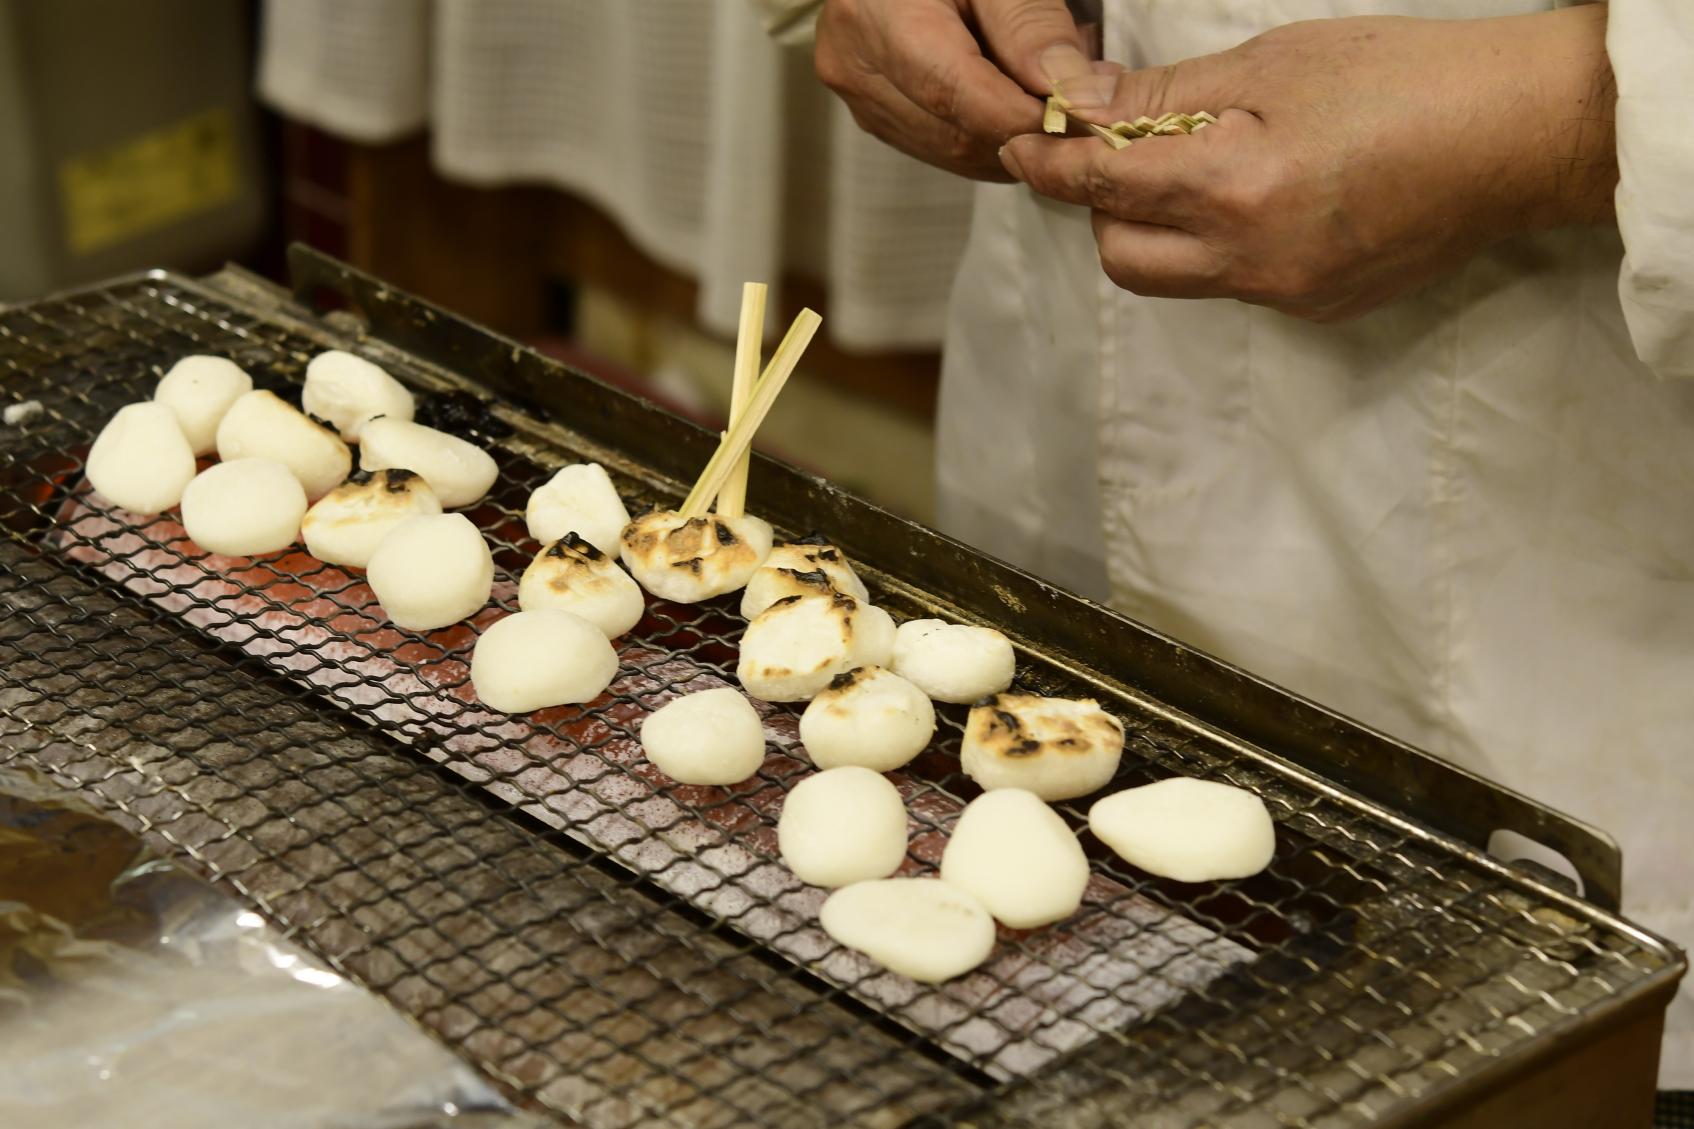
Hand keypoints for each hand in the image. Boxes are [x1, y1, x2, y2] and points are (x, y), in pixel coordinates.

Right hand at [815, 0, 1098, 179]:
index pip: (950, 90)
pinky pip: (944, 148)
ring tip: (1059, 100)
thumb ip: (1030, 25)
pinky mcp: (879, 116)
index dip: (1020, 114)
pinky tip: (1024, 108)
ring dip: (1015, 138)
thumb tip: (1072, 93)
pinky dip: (993, 138)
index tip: (1080, 115)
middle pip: (953, 130)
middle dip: (1026, 128)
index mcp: (873, 15)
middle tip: (1085, 105)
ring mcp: (863, 100)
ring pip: (953, 151)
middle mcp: (856, 68)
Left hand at [999, 8, 1616, 319]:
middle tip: (1126, 152)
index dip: (1054, 163)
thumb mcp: (1274, 64)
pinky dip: (1218, 248)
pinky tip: (1261, 199)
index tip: (1023, 144)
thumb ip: (1169, 97)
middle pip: (1123, 257)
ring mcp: (1288, 295)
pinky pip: (1234, 288)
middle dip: (1106, 206)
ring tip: (1198, 170)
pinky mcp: (1319, 309)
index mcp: (1238, 191)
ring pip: (1177, 280)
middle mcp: (1253, 262)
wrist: (1519, 137)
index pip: (1107, 186)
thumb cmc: (1406, 78)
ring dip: (1159, 231)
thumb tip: (1083, 103)